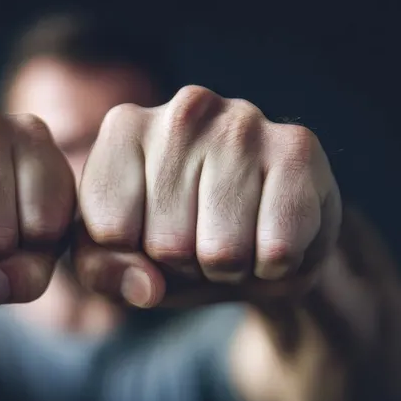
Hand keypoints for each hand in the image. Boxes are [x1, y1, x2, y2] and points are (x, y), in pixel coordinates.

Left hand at [73, 86, 341, 307]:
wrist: (263, 235)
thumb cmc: (177, 240)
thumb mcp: (119, 262)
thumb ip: (103, 272)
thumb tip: (144, 288)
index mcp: (124, 129)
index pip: (111, 232)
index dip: (134, 258)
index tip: (148, 236)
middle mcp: (182, 111)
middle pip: (167, 245)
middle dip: (185, 265)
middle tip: (202, 239)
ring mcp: (243, 122)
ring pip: (222, 253)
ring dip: (231, 269)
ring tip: (236, 237)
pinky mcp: (297, 148)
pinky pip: (276, 250)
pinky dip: (274, 266)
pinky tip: (271, 233)